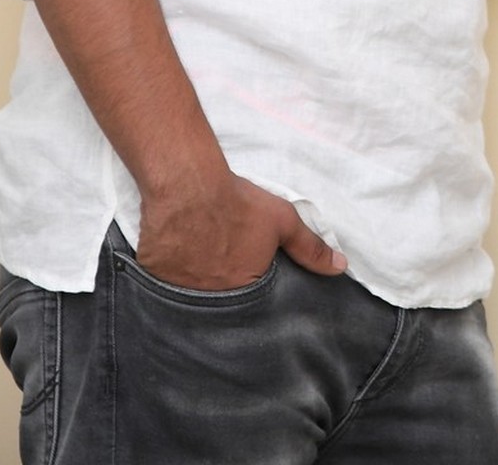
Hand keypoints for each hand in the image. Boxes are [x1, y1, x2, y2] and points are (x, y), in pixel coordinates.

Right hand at [137, 168, 346, 289]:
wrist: (188, 186)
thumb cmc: (238, 204)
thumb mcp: (282, 221)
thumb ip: (311, 248)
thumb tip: (342, 268)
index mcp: (244, 291)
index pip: (251, 310)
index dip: (250, 296)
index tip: (247, 283)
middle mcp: (211, 301)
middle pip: (221, 307)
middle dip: (223, 297)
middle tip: (222, 275)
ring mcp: (180, 293)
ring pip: (191, 300)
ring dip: (197, 290)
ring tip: (200, 270)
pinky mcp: (155, 279)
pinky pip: (164, 289)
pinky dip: (170, 281)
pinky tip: (175, 265)